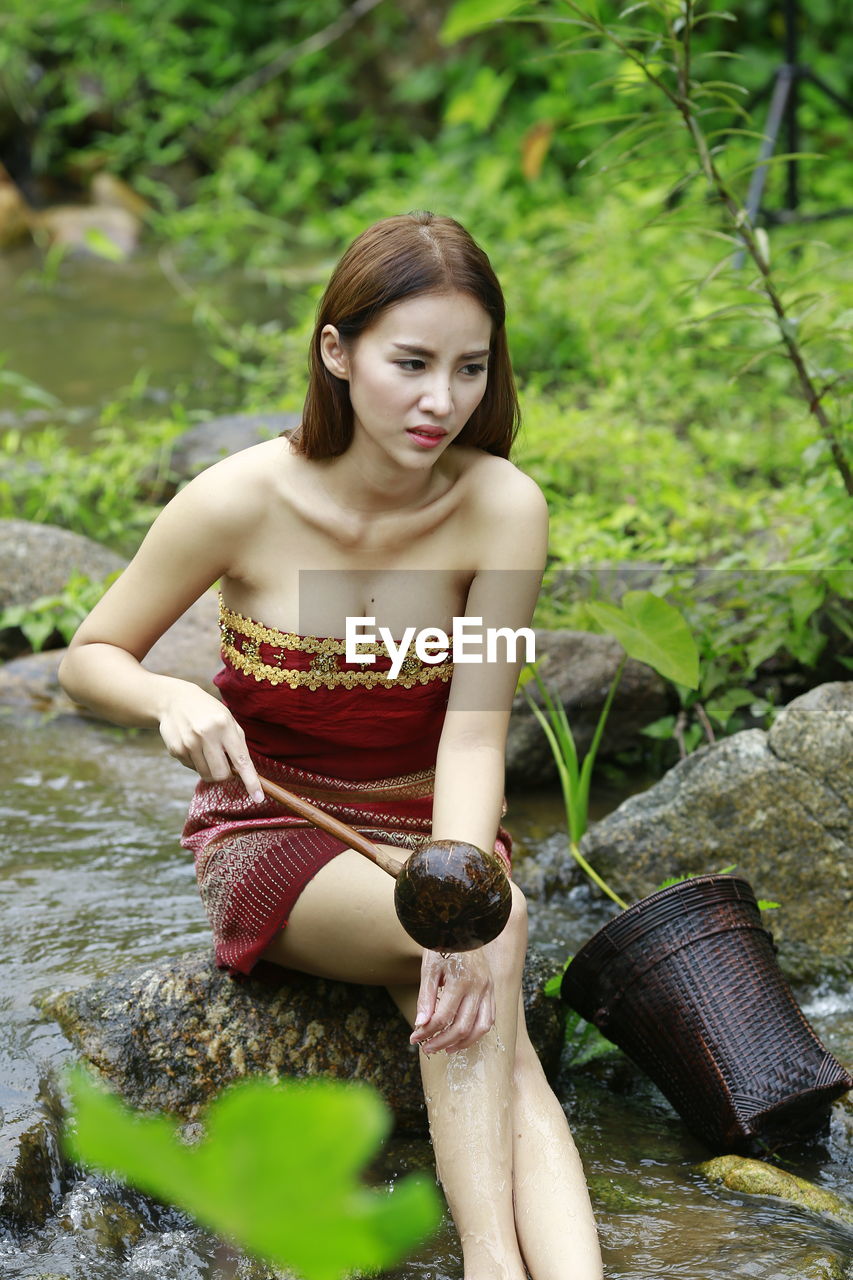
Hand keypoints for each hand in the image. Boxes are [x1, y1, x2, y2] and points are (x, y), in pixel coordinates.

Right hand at [158, 682, 263, 802]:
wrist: (174, 700)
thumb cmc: (209, 712)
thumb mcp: (228, 720)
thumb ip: (237, 744)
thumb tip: (242, 773)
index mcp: (224, 726)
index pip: (241, 760)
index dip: (251, 781)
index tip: (258, 798)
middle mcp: (206, 735)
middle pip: (222, 775)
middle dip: (226, 775)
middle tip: (224, 762)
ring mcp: (189, 743)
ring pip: (206, 775)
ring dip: (210, 769)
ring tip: (207, 750)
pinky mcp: (176, 750)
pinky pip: (192, 768)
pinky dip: (196, 762)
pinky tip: (192, 745)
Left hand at [409, 948, 495, 1054]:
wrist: (461, 926)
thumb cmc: (442, 945)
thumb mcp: (428, 969)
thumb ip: (426, 998)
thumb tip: (421, 1025)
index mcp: (460, 981)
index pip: (443, 1017)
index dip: (427, 1031)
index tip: (414, 1038)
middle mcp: (478, 987)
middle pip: (461, 1027)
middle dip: (441, 1041)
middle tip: (426, 1048)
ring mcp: (488, 989)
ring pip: (480, 1028)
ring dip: (462, 1043)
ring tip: (445, 1048)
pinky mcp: (491, 989)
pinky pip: (489, 1018)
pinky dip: (476, 1032)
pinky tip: (462, 1037)